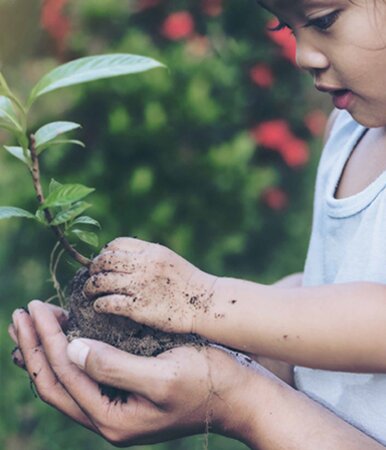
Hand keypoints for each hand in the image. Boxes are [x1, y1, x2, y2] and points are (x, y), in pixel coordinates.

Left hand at [9, 300, 260, 446]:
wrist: (237, 396)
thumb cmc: (207, 382)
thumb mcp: (163, 375)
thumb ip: (115, 366)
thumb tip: (72, 349)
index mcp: (112, 418)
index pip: (64, 375)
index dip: (45, 339)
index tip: (35, 306)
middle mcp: (107, 419)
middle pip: (54, 383)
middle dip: (33, 347)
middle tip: (20, 314)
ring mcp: (114, 408)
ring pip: (64, 381)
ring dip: (45, 351)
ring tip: (31, 324)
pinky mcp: (123, 394)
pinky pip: (81, 377)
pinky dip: (66, 355)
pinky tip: (63, 338)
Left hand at [84, 237, 218, 333]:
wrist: (206, 304)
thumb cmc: (188, 283)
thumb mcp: (168, 259)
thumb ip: (146, 256)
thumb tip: (121, 258)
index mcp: (151, 251)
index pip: (116, 244)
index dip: (105, 253)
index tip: (104, 263)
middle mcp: (144, 265)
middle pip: (104, 261)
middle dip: (94, 269)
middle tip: (93, 277)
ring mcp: (140, 286)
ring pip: (101, 281)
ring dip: (90, 287)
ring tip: (90, 292)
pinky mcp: (139, 307)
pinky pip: (108, 303)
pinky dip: (99, 304)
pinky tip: (100, 307)